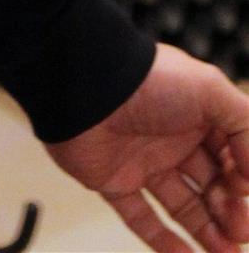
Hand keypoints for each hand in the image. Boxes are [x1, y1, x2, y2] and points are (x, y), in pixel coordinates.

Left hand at [45, 43, 248, 252]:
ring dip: (207, 233)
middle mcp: (171, 139)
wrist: (83, 84)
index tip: (242, 189)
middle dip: (230, 212)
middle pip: (211, 186)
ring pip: (183, 206)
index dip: (241, 179)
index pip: (231, 157)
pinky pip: (142, 218)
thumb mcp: (209, 89)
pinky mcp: (113, 181)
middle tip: (238, 231)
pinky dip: (164, 242)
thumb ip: (244, 125)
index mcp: (196, 115)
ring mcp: (143, 161)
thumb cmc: (147, 81)